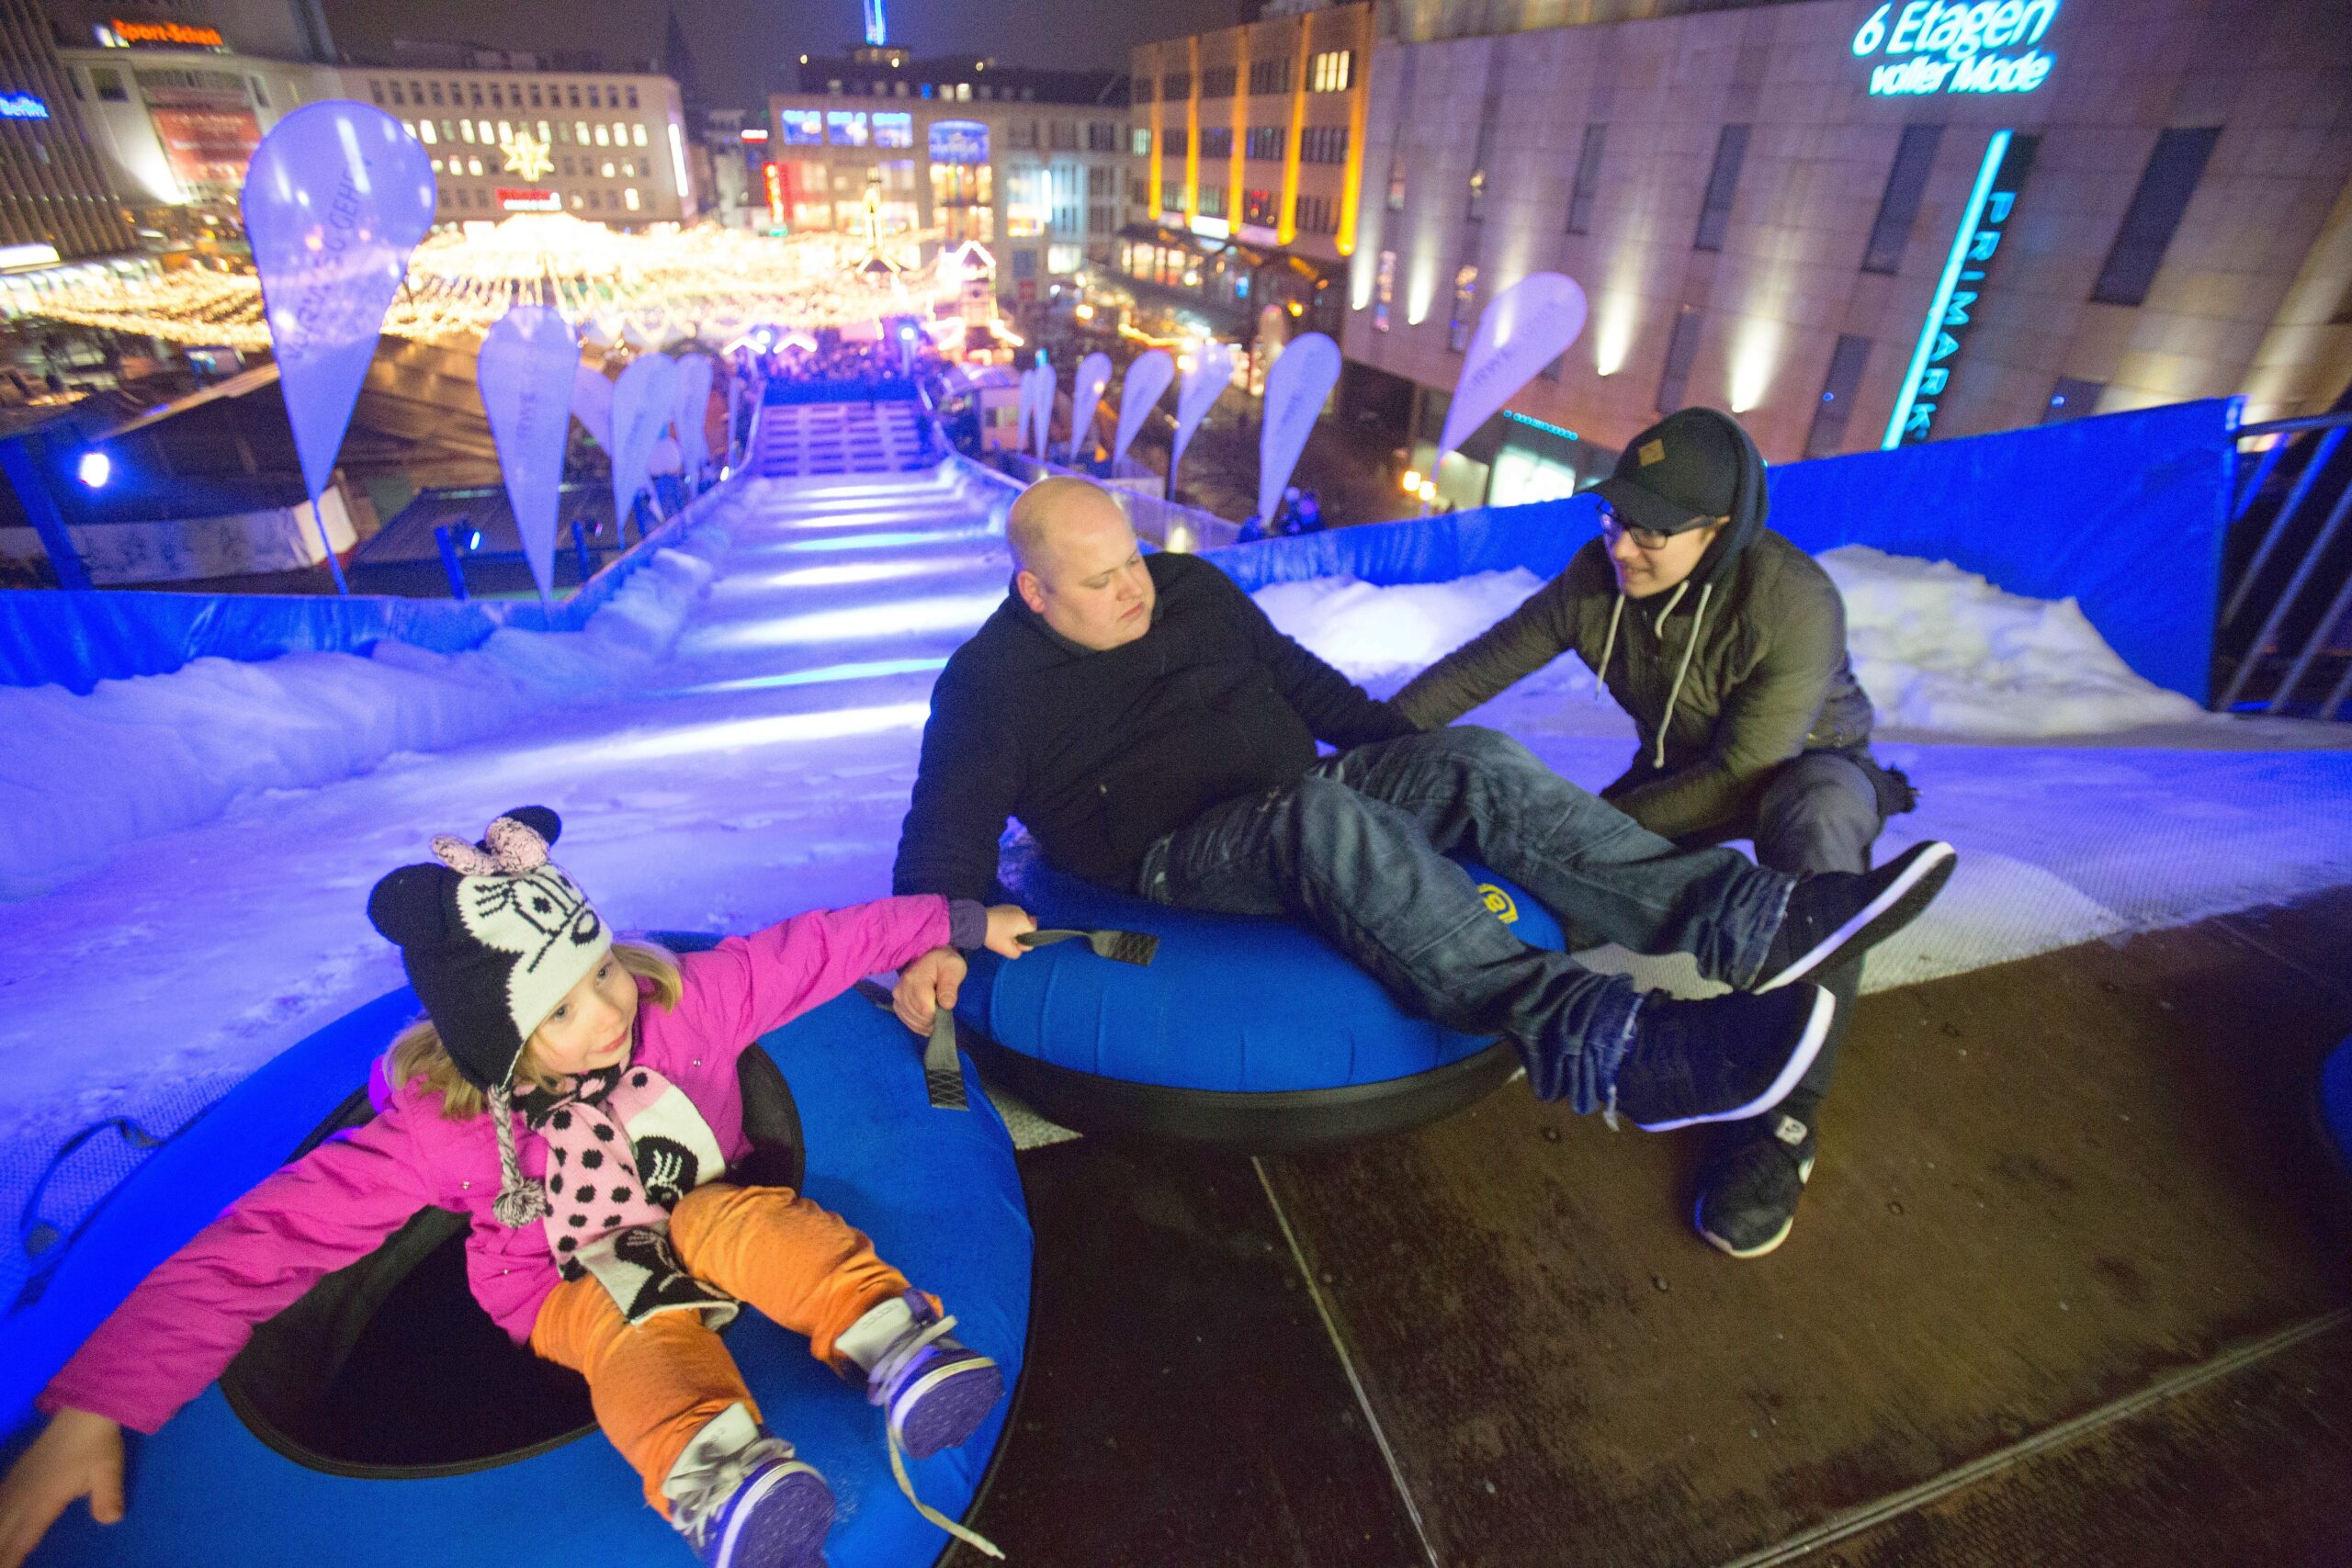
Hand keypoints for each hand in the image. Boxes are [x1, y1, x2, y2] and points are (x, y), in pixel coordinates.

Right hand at [0, 1408, 123, 1567]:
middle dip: (0, 1550)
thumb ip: (108, 1497)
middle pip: (4, 1528)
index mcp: (45, 1497)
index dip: (12, 1556)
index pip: (24, 1535)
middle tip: (2, 1565)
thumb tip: (111, 1520)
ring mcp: (18, 1481)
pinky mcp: (18, 1472)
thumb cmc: (97, 1444)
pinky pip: (0, 1501)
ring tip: (0, 1554)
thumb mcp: (108, 1471)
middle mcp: (25, 1492)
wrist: (84, 1411)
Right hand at [893, 947, 966, 1035]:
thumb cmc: (945, 963)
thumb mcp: (954, 968)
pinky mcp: (897, 1003)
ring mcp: (897, 997)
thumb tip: (947, 1005)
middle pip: (919, 1018)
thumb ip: (950, 986)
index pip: (925, 1010)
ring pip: (913, 1022)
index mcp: (915, 979)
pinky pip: (908, 1022)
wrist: (930, 957)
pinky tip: (929, 1018)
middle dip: (934, 1018)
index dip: (939, 1014)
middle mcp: (902, 989)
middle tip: (942, 1006)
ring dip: (928, 1023)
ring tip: (937, 1010)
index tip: (946, 1006)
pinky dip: (920, 1024)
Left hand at [984, 904, 1036, 959]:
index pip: (1032, 935)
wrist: (975, 922)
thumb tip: (1019, 948)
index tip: (1011, 943)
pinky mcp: (1006, 906)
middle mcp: (1021, 912)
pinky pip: (1013, 918)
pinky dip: (1008, 924)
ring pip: (1019, 924)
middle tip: (1005, 939)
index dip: (1023, 943)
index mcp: (1024, 921)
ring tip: (1000, 933)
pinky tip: (998, 927)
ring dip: (1013, 930)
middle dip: (1018, 936)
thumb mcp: (1006, 949)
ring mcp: (1013, 907)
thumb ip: (1017, 952)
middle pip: (1026, 929)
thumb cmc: (992, 935)